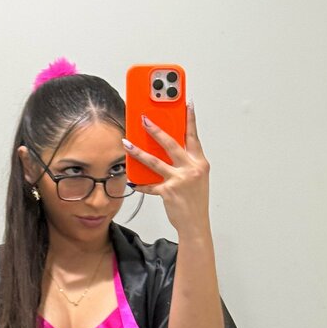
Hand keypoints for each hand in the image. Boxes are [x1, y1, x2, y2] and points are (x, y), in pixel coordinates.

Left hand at [123, 102, 210, 237]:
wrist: (195, 224)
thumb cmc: (195, 200)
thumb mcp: (196, 177)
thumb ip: (185, 162)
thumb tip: (169, 147)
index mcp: (200, 163)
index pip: (193, 136)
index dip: (190, 119)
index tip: (187, 103)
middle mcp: (191, 169)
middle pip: (170, 144)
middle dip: (155, 130)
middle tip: (144, 119)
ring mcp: (179, 180)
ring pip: (154, 161)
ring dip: (137, 151)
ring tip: (126, 143)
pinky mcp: (167, 191)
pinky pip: (149, 184)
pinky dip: (139, 182)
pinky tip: (132, 179)